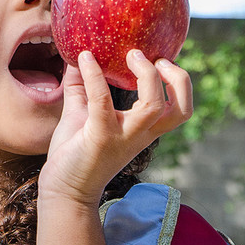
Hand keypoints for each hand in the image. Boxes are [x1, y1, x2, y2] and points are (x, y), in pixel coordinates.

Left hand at [41, 49, 192, 205]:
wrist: (63, 190)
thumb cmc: (74, 154)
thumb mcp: (83, 113)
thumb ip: (83, 85)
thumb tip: (78, 54)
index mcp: (144, 129)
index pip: (180, 108)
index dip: (180, 82)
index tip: (161, 60)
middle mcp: (140, 134)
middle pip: (181, 109)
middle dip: (177, 79)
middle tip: (154, 59)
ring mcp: (122, 136)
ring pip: (154, 106)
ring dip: (147, 75)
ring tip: (130, 55)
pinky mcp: (99, 138)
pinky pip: (102, 100)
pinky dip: (94, 76)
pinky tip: (84, 58)